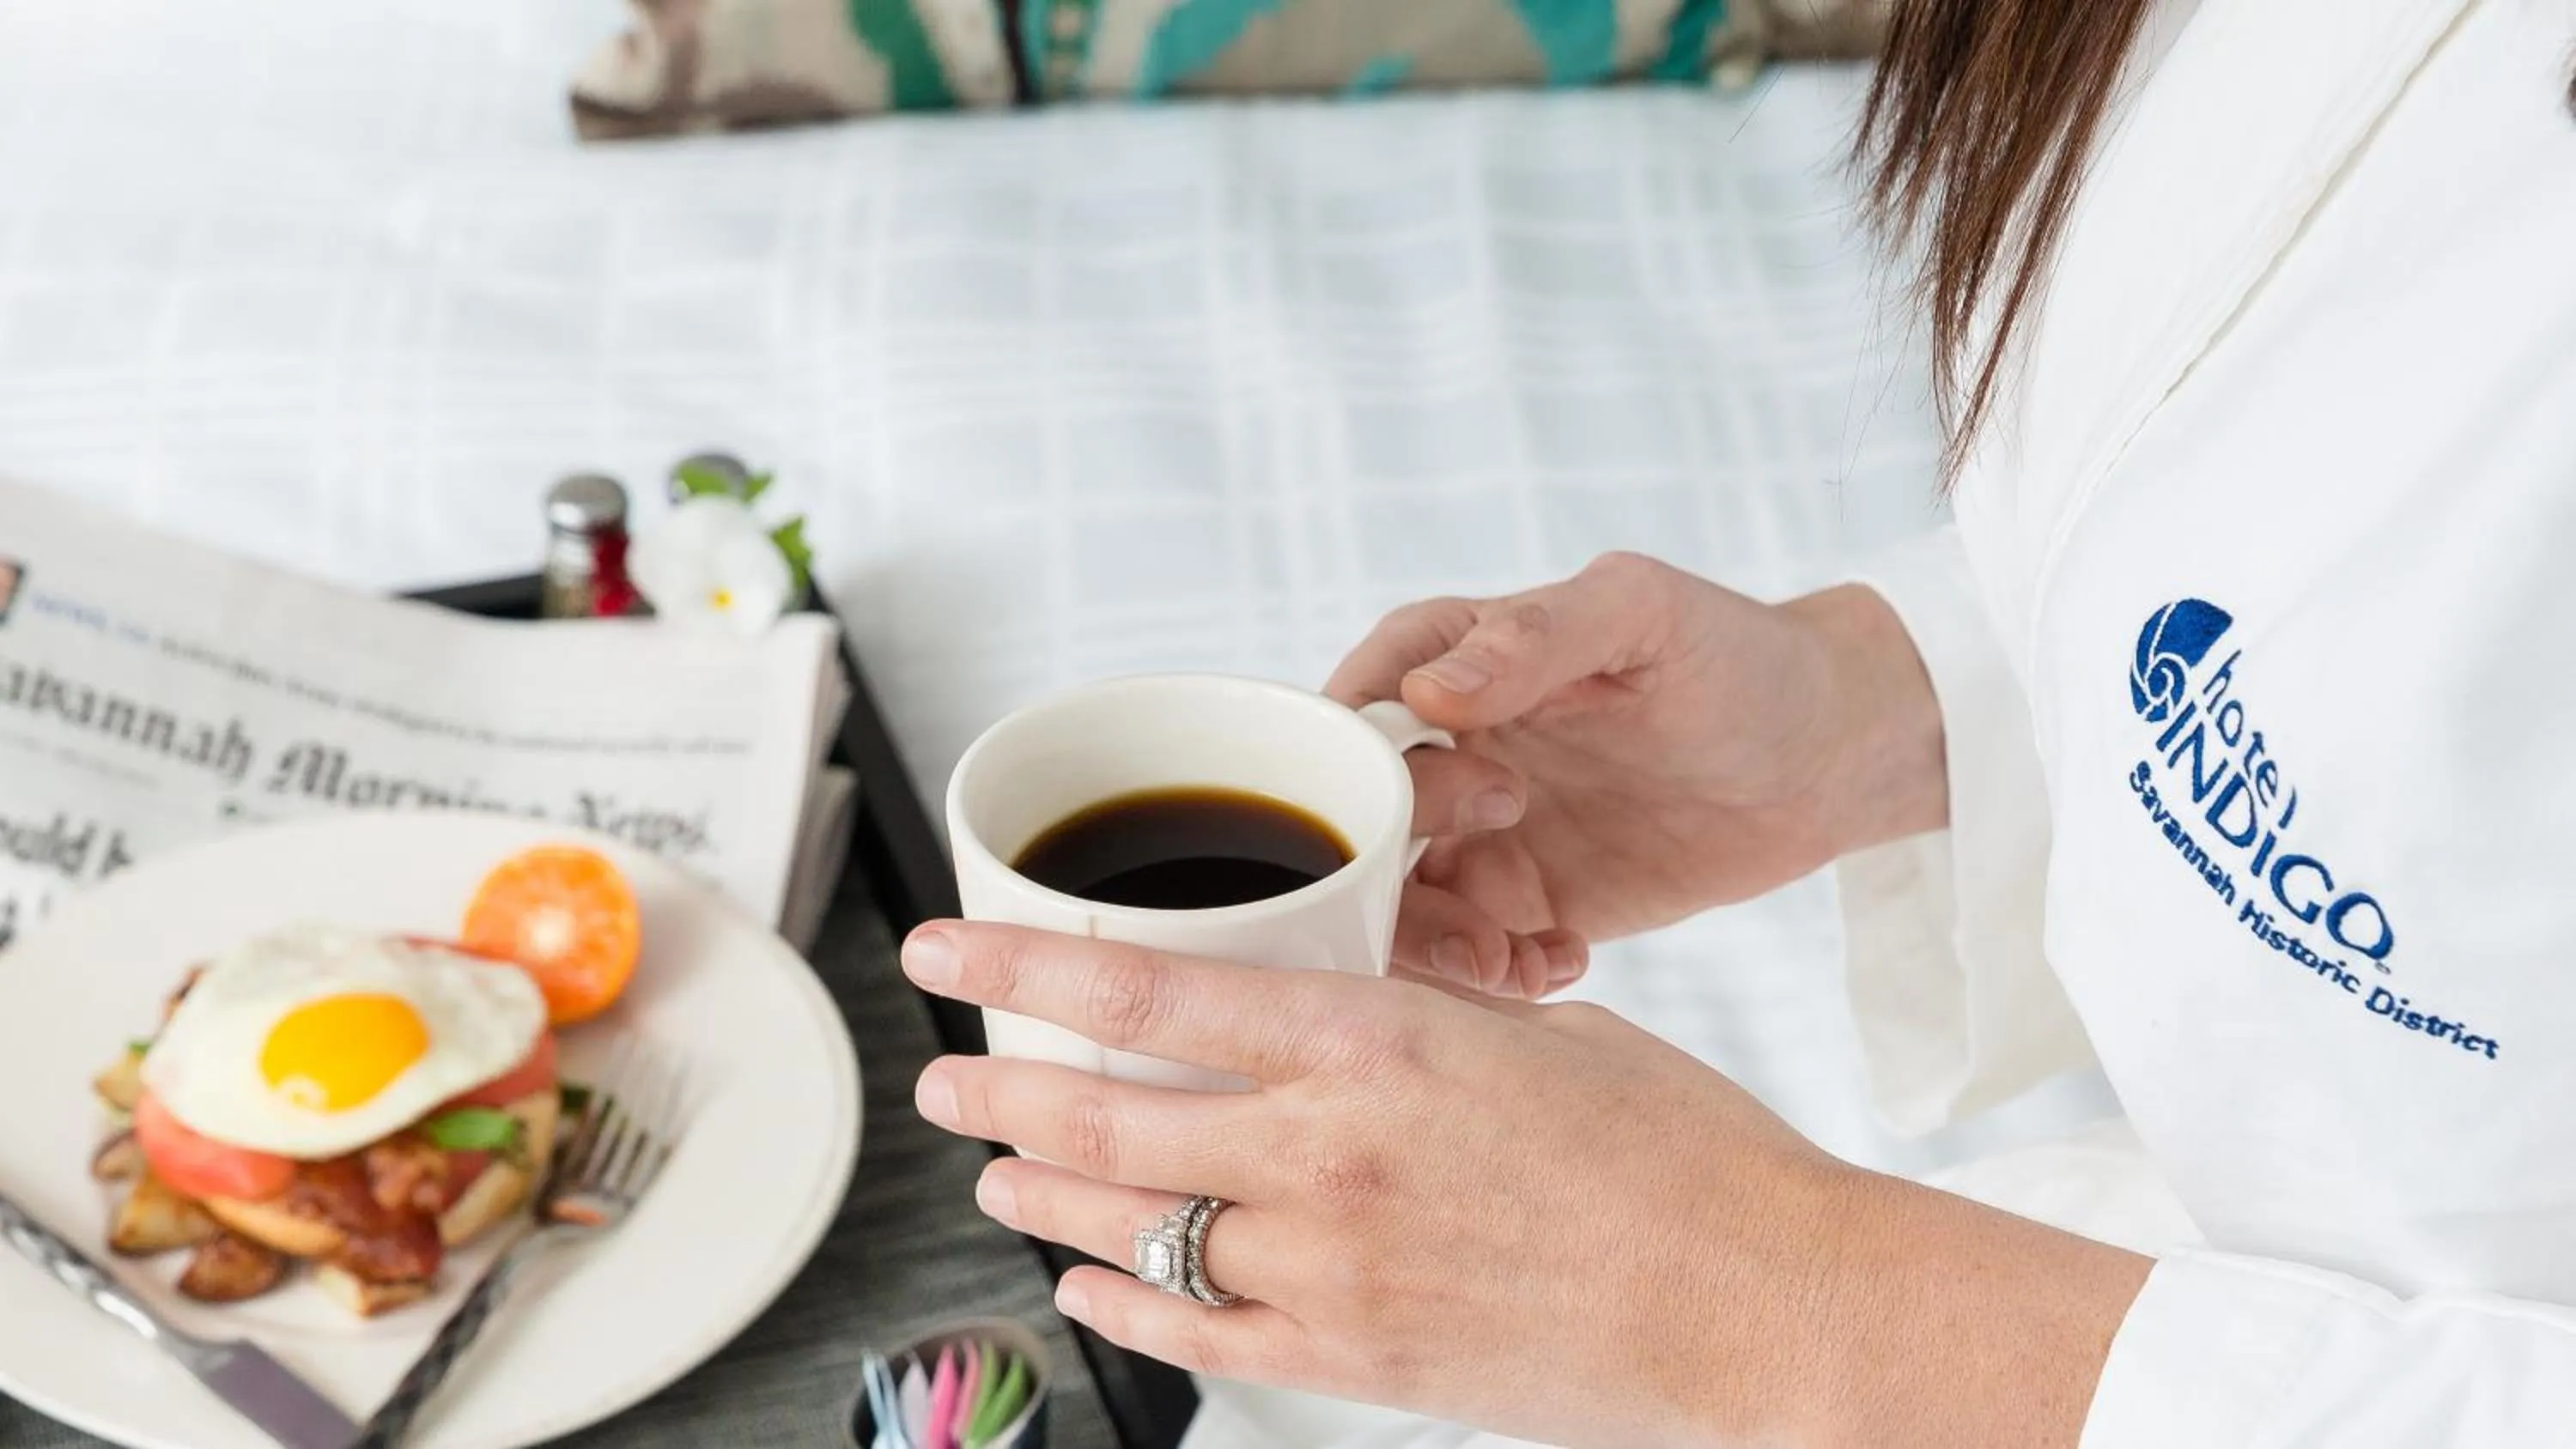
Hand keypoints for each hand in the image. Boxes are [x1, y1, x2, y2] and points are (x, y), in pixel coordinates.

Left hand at [905, 925, 2148, 1447]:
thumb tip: (1336, 1020)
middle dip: (1000, 1092)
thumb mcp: (1534, 1030)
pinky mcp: (1358, 1358)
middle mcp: (1329, 1154)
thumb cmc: (1679, 1150)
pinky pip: (1197, 1330)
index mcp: (1375, 1042)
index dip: (1020, 967)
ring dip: (1044, 1192)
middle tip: (945, 1076)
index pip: (1146, 994)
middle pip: (1106, 1119)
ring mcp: (1334, 1267)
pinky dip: (1123, 1301)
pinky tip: (1082, 1279)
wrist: (1763, 1297)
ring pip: (1130, 1225)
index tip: (944, 949)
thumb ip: (1411, 1024)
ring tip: (997, 1169)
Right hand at [1328, 553, 1946, 996]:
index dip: (1340, 777)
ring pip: (1394, 906)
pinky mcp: (1529, 903)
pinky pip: (1470, 957)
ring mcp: (1481, 834)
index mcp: (1448, 660)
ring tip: (1508, 963)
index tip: (1386, 822)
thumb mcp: (1641, 613)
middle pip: (1350, 828)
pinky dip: (1497, 978)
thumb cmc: (1736, 654)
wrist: (1829, 755)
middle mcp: (1445, 750)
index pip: (1342, 716)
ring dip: (1434, 949)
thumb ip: (1532, 639)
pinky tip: (1562, 962)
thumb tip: (1425, 695)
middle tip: (1477, 903)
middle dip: (1384, 883)